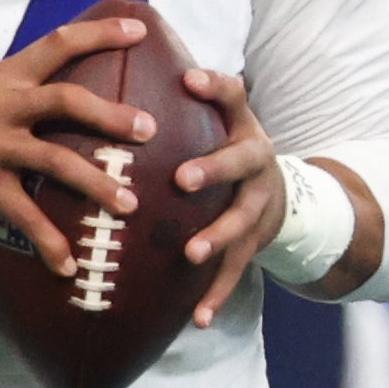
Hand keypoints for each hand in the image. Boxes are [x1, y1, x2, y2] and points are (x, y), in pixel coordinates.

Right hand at [0, 8, 157, 276]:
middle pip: (66, 102)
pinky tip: (69, 265)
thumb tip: (67, 87)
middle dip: (111, 116)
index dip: (99, 34)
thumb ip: (20, 85)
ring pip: (56, 161)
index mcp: (5, 77)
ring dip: (96, 184)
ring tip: (128, 204)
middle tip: (148, 130)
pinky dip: (49, 242)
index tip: (138, 30)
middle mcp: (3, 107)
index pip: (57, 44)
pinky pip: (24, 216)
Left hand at [168, 60, 279, 325]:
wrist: (282, 198)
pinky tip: (198, 318)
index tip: (188, 78)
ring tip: (192, 252)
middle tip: (182, 178)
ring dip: (217, 237)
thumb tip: (106, 69)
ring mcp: (258, 205)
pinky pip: (235, 271)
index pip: (233, 95)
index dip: (214, 86)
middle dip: (213, 169)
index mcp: (239, 126)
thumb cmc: (221, 150)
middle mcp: (255, 161)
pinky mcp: (253, 244)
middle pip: (241, 160)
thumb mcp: (212, 121)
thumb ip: (174, 102)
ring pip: (242, 221)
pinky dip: (216, 295)